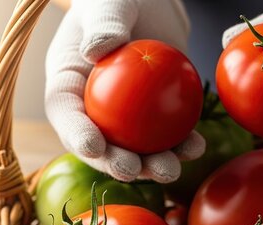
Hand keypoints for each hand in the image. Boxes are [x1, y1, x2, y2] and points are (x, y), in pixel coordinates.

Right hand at [45, 0, 204, 182]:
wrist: (151, 1)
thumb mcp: (108, 4)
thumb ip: (103, 25)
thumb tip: (95, 51)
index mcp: (68, 84)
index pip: (66, 114)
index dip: (76, 135)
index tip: (93, 147)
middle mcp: (93, 107)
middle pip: (101, 144)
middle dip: (115, 163)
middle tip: (133, 168)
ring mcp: (126, 115)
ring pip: (136, 148)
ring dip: (152, 164)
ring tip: (171, 169)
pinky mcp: (156, 113)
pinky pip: (167, 134)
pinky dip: (181, 143)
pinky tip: (196, 147)